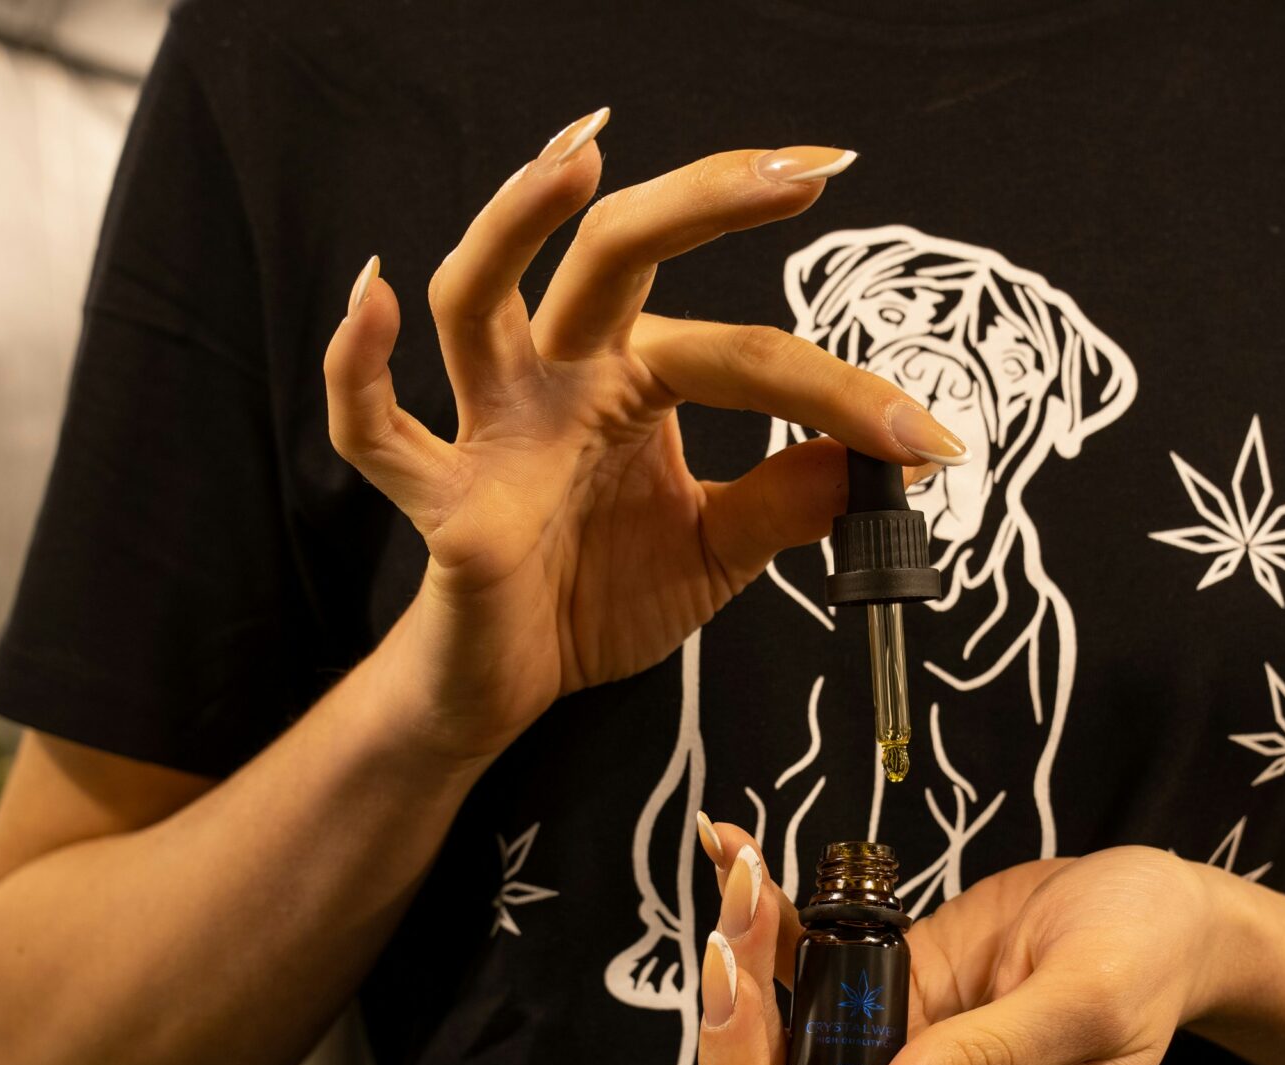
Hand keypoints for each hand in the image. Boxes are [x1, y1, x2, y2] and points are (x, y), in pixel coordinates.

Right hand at [322, 113, 967, 764]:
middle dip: (701, 200)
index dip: (839, 392)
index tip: (925, 437)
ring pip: (480, 297)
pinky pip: (382, 432)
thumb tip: (870, 460)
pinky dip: (359, 368)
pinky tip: (371, 300)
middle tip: (794, 174)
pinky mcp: (444, 501)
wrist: (510, 684)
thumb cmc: (594, 596)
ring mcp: (493, 427)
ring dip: (517, 220)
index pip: (744, 354)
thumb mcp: (717, 551)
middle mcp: (559, 376)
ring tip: (576, 161)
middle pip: (615, 254)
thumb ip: (785, 504)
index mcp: (633, 379)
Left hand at [656, 818, 1226, 1064]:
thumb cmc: (1147, 960)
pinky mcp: (882, 989)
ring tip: (743, 878)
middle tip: (732, 944)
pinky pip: (799, 971)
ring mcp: (891, 1049)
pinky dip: (759, 918)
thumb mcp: (1085, 1006)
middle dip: (735, 1047)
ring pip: (777, 1046)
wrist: (1161, 906)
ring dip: (741, 969)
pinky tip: (733, 850)